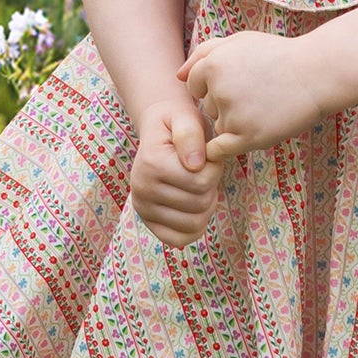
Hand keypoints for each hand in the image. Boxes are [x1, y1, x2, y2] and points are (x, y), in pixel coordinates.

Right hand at [128, 97, 225, 248]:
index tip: (208, 155)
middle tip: (204, 170)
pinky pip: (179, 239)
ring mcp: (142, 208)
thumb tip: (195, 164)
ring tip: (199, 184)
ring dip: (205, 205)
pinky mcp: (148, 222)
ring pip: (194, 224)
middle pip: (199, 204)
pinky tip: (194, 205)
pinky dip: (194, 226)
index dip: (215, 168)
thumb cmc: (177, 123)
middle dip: (211, 186)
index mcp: (152, 164)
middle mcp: (142, 189)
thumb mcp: (186, 117)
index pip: (201, 182)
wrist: (158, 129)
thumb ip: (190, 134)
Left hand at [176, 31, 324, 160]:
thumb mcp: (240, 41)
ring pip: (219, 126)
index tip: (239, 81)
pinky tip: (250, 131)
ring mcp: (233, 116)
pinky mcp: (247, 138)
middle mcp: (219, 90)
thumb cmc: (277, 56)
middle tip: (257, 92)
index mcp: (213, 64)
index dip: (214, 84)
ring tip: (265, 106)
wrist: (316, 74)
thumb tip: (177, 75)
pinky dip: (229, 145)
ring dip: (235, 122)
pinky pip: (220, 150)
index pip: (194, 85)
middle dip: (226, 102)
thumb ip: (204, 52)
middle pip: (209, 106)